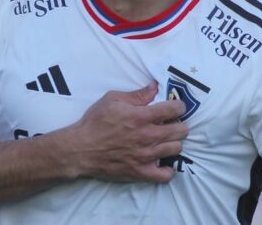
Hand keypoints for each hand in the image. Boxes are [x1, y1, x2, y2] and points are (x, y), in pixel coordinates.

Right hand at [67, 82, 187, 182]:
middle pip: (181, 130)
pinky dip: (167, 169)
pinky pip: (165, 175)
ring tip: (165, 141)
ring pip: (176, 149)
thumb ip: (137, 94)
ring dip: (173, 143)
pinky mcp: (140, 172)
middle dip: (179, 124)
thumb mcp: (112, 99)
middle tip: (170, 124)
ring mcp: (145, 156)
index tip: (175, 107)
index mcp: (141, 116)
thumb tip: (154, 86)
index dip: (179, 106)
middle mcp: (147, 136)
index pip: (174, 109)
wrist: (80, 149)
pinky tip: (161, 162)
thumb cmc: (95, 122)